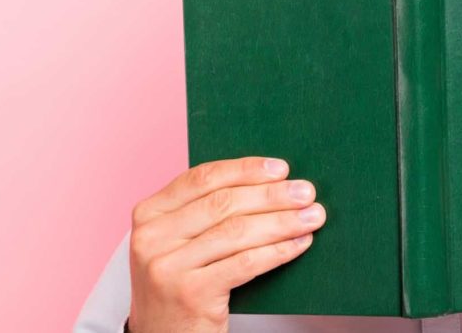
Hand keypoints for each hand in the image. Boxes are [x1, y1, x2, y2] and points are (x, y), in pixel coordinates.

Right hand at [129, 156, 325, 332]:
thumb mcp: (177, 243)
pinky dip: (278, 251)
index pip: (202, 179)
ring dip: (283, 222)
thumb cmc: (180, 285)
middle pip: (223, 203)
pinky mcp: (190, 293)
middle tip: (306, 193)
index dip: (245, 169)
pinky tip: (299, 244)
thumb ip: (204, 212)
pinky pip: (246, 263)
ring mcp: (168, 267)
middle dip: (272, 195)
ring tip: (312, 217)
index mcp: (148, 214)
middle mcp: (152, 237)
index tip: (281, 168)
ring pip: (238, 231)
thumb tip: (269, 182)